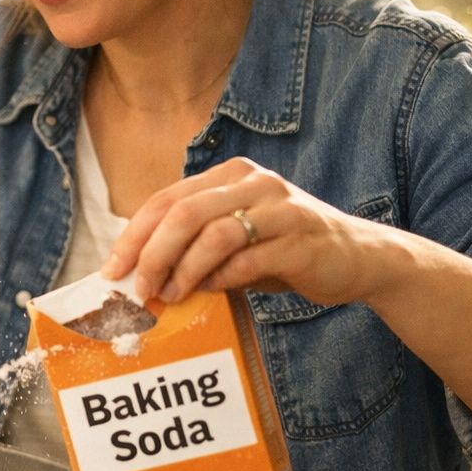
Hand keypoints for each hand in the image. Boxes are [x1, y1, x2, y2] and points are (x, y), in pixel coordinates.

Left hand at [100, 157, 396, 306]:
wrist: (360, 258)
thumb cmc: (285, 251)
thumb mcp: (236, 239)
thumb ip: (194, 247)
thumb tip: (139, 276)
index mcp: (230, 175)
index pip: (167, 200)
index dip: (134, 236)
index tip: (112, 270)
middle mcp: (254, 182)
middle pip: (185, 213)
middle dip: (152, 253)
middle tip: (137, 288)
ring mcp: (281, 207)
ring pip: (214, 234)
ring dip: (184, 269)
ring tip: (169, 295)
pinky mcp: (302, 238)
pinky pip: (249, 258)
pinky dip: (222, 279)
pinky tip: (211, 292)